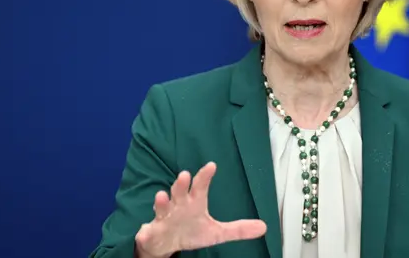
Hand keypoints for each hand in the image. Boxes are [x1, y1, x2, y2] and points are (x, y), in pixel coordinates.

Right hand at [135, 162, 266, 256]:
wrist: (165, 242)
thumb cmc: (191, 230)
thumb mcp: (216, 232)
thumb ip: (238, 229)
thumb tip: (264, 227)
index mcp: (194, 203)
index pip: (200, 187)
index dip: (205, 176)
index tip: (212, 165)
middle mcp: (178, 206)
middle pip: (179, 192)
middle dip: (181, 184)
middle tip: (185, 175)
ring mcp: (164, 219)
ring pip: (162, 208)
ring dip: (161, 202)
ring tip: (161, 195)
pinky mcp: (152, 233)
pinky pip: (147, 233)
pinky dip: (145, 233)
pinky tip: (144, 233)